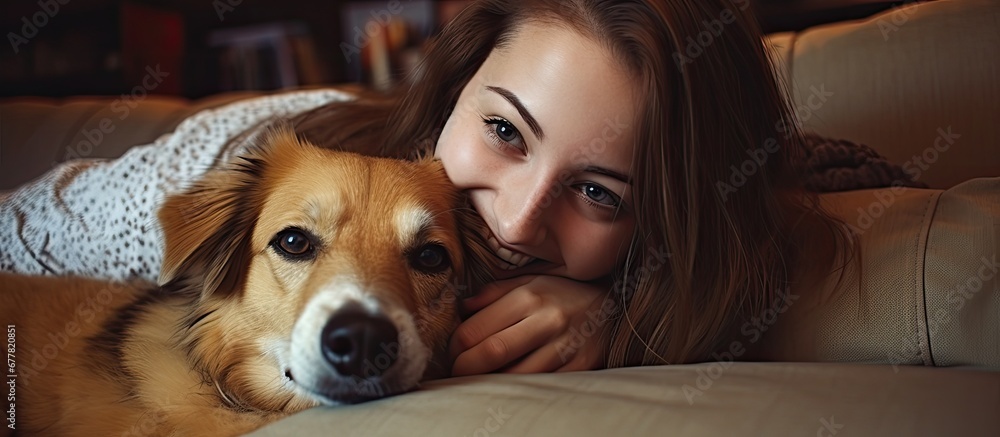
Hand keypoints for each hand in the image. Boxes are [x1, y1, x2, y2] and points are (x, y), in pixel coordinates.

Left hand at [449, 275, 612, 375]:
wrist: (617, 304)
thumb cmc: (564, 293)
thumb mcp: (530, 281)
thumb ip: (494, 293)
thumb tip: (462, 309)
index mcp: (529, 296)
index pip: (476, 329)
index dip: (455, 347)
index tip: (451, 353)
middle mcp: (548, 320)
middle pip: (492, 354)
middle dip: (466, 369)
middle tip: (458, 372)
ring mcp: (566, 346)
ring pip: (515, 376)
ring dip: (491, 383)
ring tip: (480, 380)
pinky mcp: (582, 367)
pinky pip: (542, 386)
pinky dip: (521, 389)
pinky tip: (510, 386)